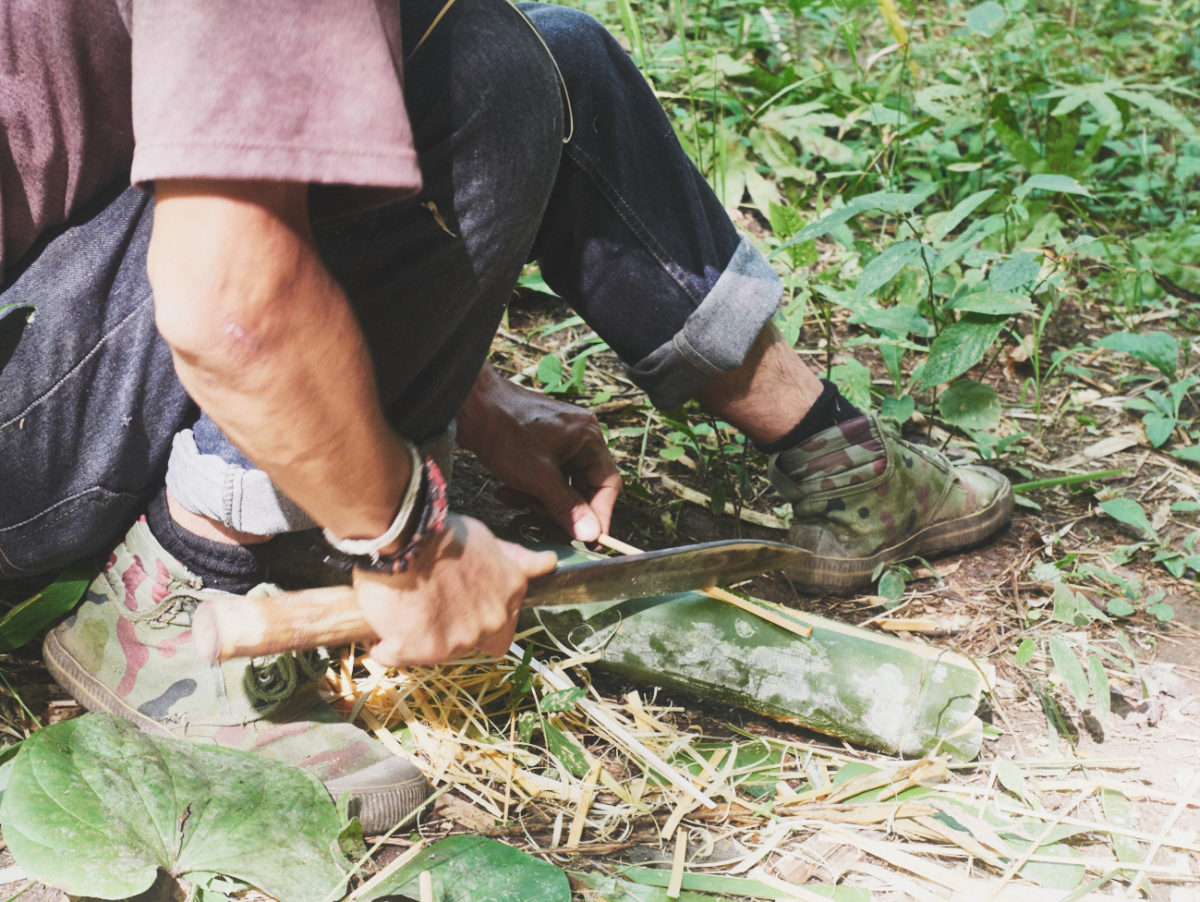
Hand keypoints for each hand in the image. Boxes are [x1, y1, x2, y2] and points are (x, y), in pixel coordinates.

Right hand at [353, 514, 556, 666]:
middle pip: (474, 643)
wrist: (402, 535)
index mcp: (511, 592)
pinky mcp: (419, 651)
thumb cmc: (440, 532)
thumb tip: (548, 564)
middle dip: (454, 630)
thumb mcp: (487, 539)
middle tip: (431, 604)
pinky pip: (393, 655)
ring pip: (434, 650)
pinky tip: (383, 619)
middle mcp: (491, 621)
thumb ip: (514, 559)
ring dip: (419, 634)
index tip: (462, 606)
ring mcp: (457, 640)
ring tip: (404, 603)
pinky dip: (385, 643)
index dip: (482, 619)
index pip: (506, 629)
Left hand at [456, 365, 621, 541]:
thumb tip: (591, 532)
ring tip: (518, 505)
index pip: (607, 483)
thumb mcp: (538, 477)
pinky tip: (505, 492)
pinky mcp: (536, 447)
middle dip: (564, 511)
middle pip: (583, 486)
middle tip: (551, 533)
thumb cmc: (505, 431)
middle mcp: (577, 438)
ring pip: (560, 485)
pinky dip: (527, 490)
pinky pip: (542, 477)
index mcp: (587, 438)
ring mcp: (556, 442)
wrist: (468, 406)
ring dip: (540, 502)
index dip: (600, 513)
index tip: (591, 539)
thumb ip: (567, 506)